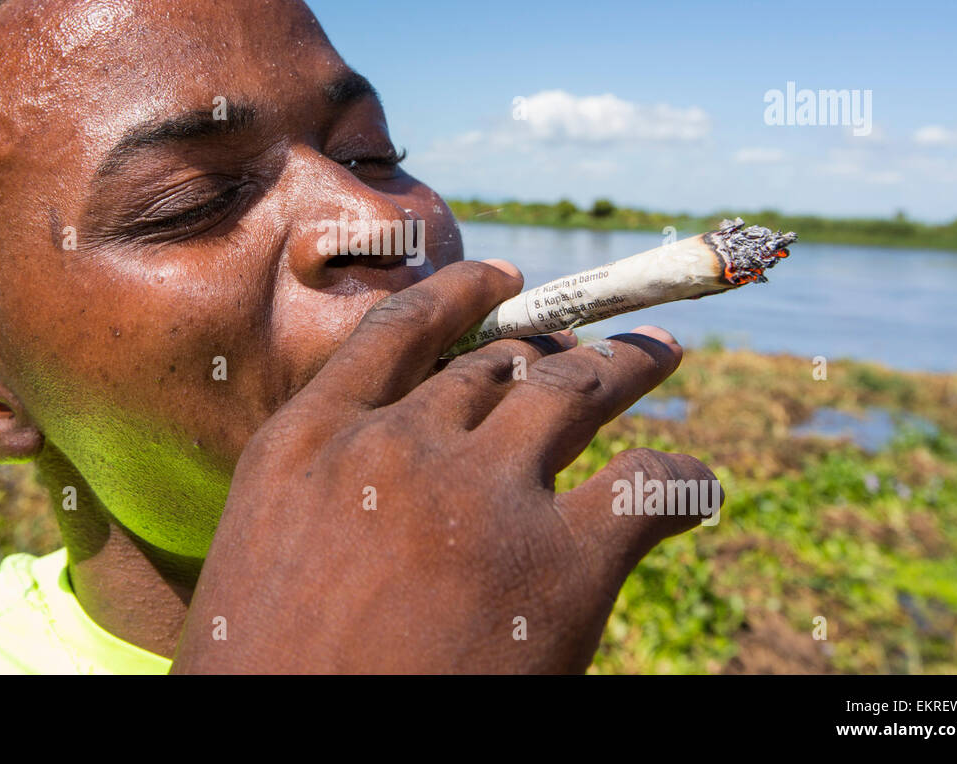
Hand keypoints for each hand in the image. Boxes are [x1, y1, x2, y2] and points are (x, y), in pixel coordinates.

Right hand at [171, 259, 719, 672]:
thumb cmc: (268, 679)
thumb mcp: (264, 554)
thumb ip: (323, 491)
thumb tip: (382, 474)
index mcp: (309, 444)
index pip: (399, 333)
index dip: (461, 293)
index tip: (502, 278)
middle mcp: (397, 447)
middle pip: (498, 364)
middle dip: (549, 349)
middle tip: (588, 347)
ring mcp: (481, 497)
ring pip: (575, 392)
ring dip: (625, 367)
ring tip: (657, 354)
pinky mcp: (561, 565)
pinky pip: (647, 485)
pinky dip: (680, 477)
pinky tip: (693, 486)